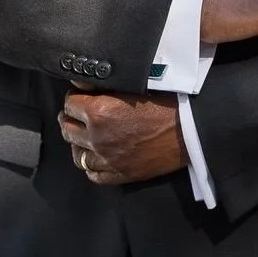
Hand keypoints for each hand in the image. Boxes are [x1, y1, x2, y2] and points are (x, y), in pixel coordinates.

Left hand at [58, 90, 186, 185]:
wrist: (190, 130)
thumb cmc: (166, 102)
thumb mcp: (134, 86)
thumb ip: (104, 84)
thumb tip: (81, 82)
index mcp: (99, 112)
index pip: (69, 104)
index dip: (74, 98)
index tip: (81, 97)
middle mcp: (97, 138)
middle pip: (67, 129)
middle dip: (70, 119)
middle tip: (79, 114)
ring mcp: (107, 159)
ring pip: (76, 154)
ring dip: (78, 142)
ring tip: (84, 136)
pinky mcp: (119, 174)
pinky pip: (92, 173)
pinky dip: (90, 164)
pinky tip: (96, 157)